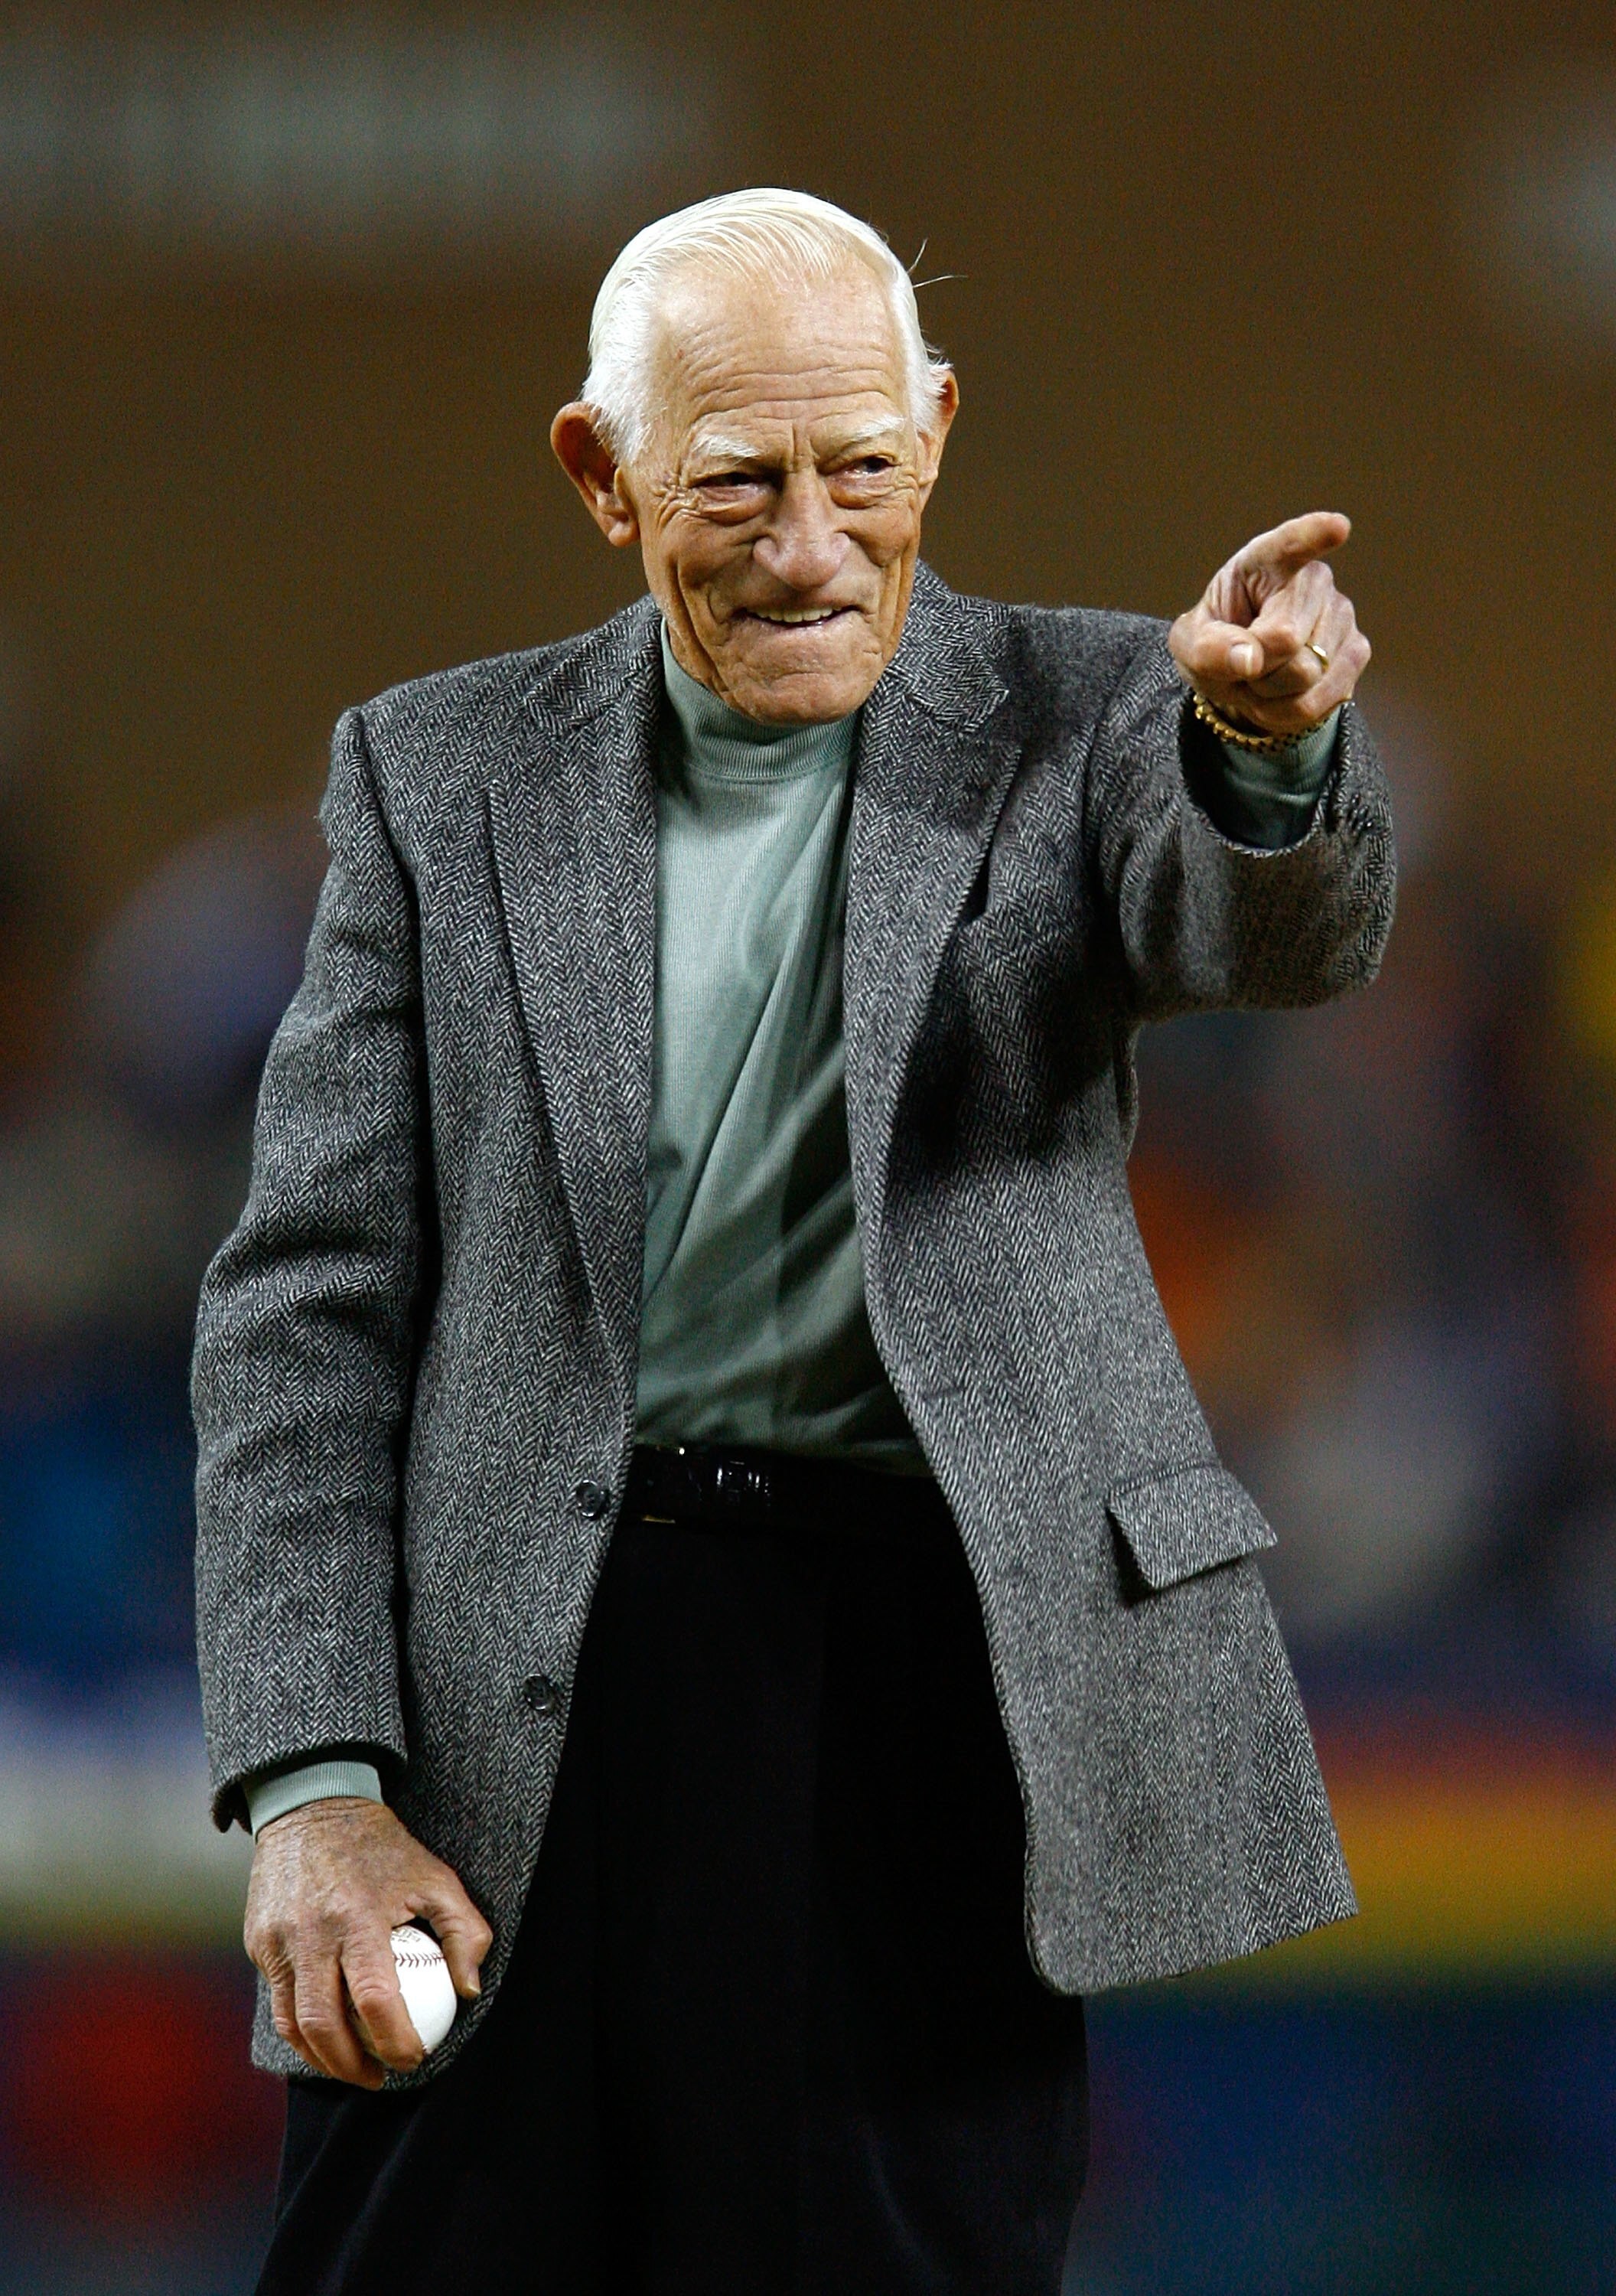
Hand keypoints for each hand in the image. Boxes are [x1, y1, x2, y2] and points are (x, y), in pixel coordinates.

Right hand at [244, 1797, 491, 2089]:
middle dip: (354, 2067)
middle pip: (324, 2027)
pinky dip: (301, 2029)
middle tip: (382, 2076)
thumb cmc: (384, 1848)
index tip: (416, 2058)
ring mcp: (277, 1941)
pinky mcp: (259, 1943)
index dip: (397, 2042)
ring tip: (355, 2067)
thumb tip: (469, 1990)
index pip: (376, 2001)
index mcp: (357, 1917)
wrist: (313, 1804)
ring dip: (323, 2059)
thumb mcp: (436, 1876)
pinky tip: (328, 2036)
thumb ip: (464, 1931)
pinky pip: (278, 2000)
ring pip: (293, 2025)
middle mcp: (310, 1934)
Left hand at [1169, 511, 1370, 740]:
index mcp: (1265, 561)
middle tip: (1243, 662)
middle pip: (1286, 642)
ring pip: (1306, 677)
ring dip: (1269, 695)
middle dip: (1254, 669)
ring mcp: (1341, 614)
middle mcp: (1313, 580)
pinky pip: (1322, 702)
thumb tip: (1250, 660)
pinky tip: (1282, 694)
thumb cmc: (1215, 643)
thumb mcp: (1190, 645)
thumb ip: (1208, 649)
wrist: (1242, 672)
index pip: (1292, 543)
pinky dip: (1289, 713)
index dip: (1315, 535)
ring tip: (1262, 676)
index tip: (1337, 527)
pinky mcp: (1357, 650)